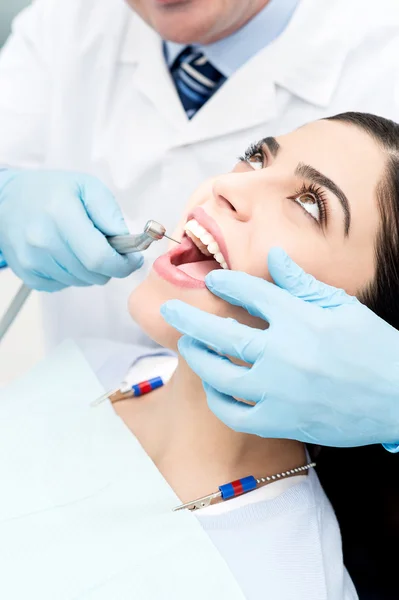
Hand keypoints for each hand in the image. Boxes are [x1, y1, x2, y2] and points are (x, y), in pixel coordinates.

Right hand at [0, 170, 142, 290]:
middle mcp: (43, 240)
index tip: (132, 260)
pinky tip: (66, 255)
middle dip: (110, 267)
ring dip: (91, 271)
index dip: (123, 264)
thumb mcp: (87, 187)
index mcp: (61, 214)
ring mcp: (32, 260)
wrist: (7, 200)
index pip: (100, 258)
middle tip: (109, 250)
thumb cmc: (51, 191)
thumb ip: (110, 214)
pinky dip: (72, 275)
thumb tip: (126, 242)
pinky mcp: (28, 274)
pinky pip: (64, 286)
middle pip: (93, 274)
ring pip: (81, 282)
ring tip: (83, 247)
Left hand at [161, 248, 398, 447]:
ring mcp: (280, 391)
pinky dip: (219, 401)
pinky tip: (214, 387)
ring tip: (189, 346)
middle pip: (222, 333)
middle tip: (169, 309)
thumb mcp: (342, 306)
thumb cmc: (373, 348)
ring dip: (198, 358)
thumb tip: (273, 256)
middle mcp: (284, 353)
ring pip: (221, 374)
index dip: (225, 283)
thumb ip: (302, 283)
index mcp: (299, 319)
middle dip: (189, 318)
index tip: (212, 280)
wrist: (398, 398)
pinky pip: (236, 414)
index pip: (249, 293)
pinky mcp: (282, 422)